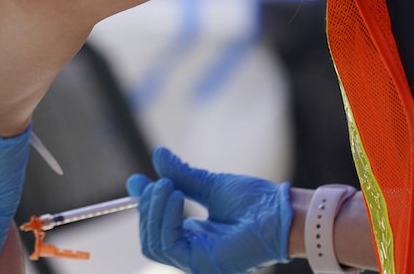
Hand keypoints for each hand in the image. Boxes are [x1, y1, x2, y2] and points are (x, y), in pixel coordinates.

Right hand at [126, 147, 291, 273]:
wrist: (282, 212)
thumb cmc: (256, 202)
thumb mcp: (210, 185)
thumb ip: (182, 177)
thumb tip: (157, 155)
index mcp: (194, 238)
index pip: (155, 229)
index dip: (143, 205)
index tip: (136, 180)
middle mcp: (193, 253)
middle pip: (149, 238)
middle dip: (147, 207)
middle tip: (160, 182)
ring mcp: (197, 262)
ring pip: (153, 243)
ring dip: (154, 210)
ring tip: (169, 186)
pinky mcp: (202, 265)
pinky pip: (168, 244)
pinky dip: (166, 218)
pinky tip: (177, 195)